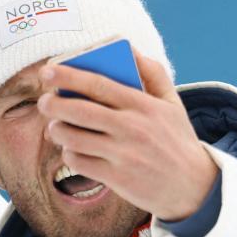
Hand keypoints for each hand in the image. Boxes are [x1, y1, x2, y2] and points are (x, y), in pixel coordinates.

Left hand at [36, 46, 217, 219]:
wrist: (192, 186)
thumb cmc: (177, 140)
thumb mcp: (172, 104)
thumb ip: (153, 73)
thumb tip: (130, 49)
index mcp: (144, 105)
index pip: (99, 84)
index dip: (69, 76)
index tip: (48, 71)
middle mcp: (132, 128)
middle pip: (81, 111)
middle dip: (54, 104)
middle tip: (44, 101)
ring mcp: (123, 154)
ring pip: (74, 138)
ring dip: (58, 131)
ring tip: (56, 126)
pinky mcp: (116, 177)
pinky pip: (79, 162)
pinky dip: (70, 154)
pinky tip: (72, 149)